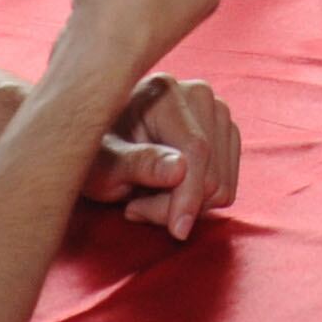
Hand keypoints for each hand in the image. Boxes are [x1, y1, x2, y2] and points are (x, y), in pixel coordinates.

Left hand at [83, 74, 243, 239]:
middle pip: (212, 173)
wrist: (103, 144)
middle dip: (175, 204)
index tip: (178, 230)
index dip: (190, 195)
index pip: (197, 149)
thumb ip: (139, 163)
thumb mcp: (103, 163)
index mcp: (164, 90)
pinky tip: (165, 192)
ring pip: (222, 184)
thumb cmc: (95, 153)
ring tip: (145, 198)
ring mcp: (217, 112)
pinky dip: (197, 200)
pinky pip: (226, 187)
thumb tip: (181, 169)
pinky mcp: (225, 134)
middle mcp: (198, 93)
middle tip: (135, 207)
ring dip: (184, 205)